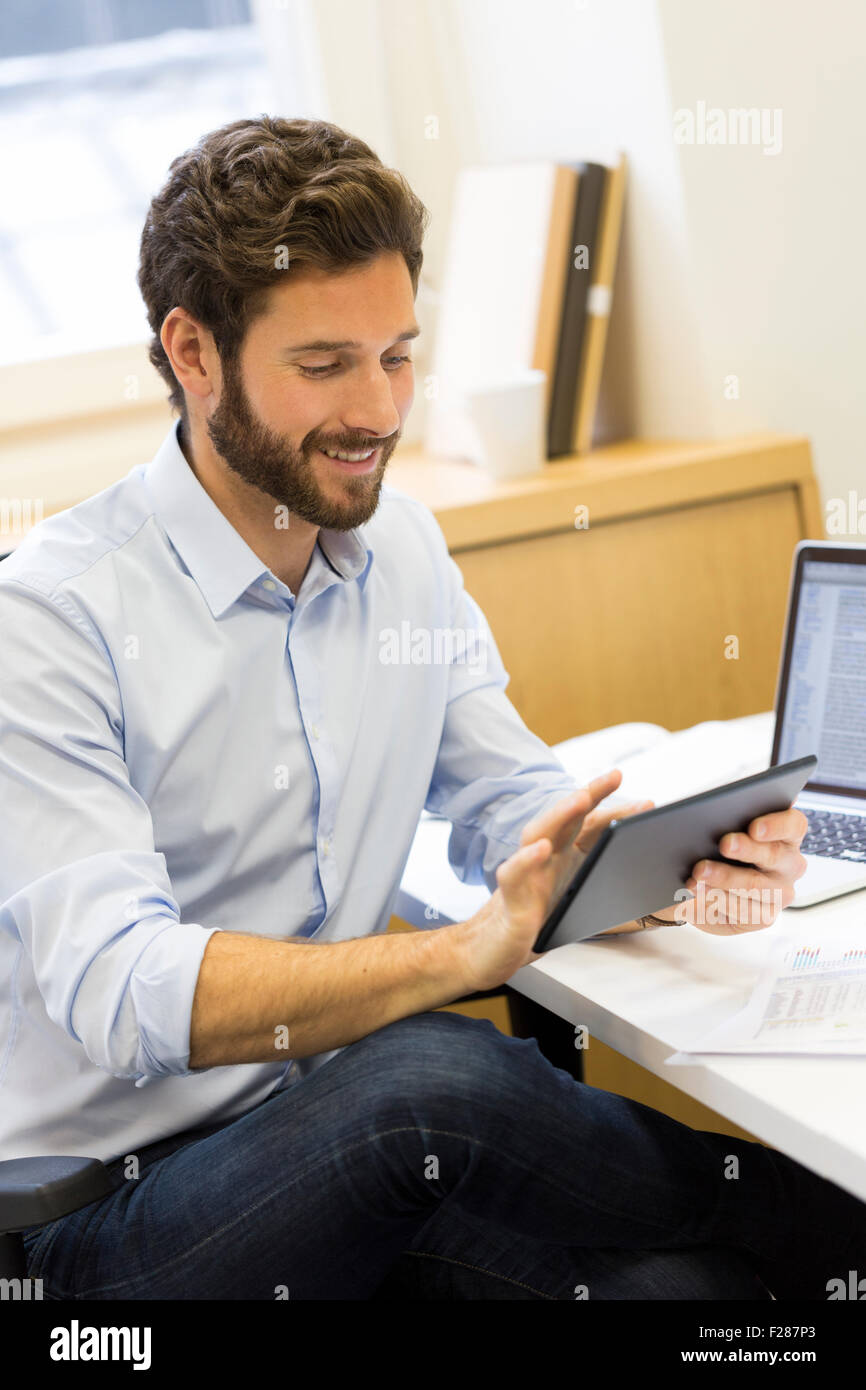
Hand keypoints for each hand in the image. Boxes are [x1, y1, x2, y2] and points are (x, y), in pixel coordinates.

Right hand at [455, 771, 652, 991]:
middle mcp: (544, 858)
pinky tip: (540, 849)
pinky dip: (525, 859)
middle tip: (615, 776)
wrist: (494, 951)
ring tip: (580, 799)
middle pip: (567, 818)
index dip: (616, 812)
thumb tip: (654, 884)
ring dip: (559, 814)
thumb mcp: (580, 902)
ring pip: (538, 834)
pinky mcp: (510, 898)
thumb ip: (606, 886)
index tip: (646, 803)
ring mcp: (526, 874)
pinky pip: (513, 873)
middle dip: (591, 794)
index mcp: (564, 858)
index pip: (590, 826)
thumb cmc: (538, 924)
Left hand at [655, 804, 808, 935]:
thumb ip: (712, 810)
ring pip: (759, 888)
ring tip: (697, 875)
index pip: (794, 823)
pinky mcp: (763, 917)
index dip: (777, 824)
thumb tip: (665, 804)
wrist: (693, 880)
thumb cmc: (707, 844)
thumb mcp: (709, 822)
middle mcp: (789, 863)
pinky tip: (698, 895)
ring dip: (727, 880)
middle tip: (723, 844)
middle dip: (747, 851)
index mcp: (786, 833)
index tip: (753, 825)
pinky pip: (746, 912)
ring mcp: (780, 893)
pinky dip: (719, 903)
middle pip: (776, 856)